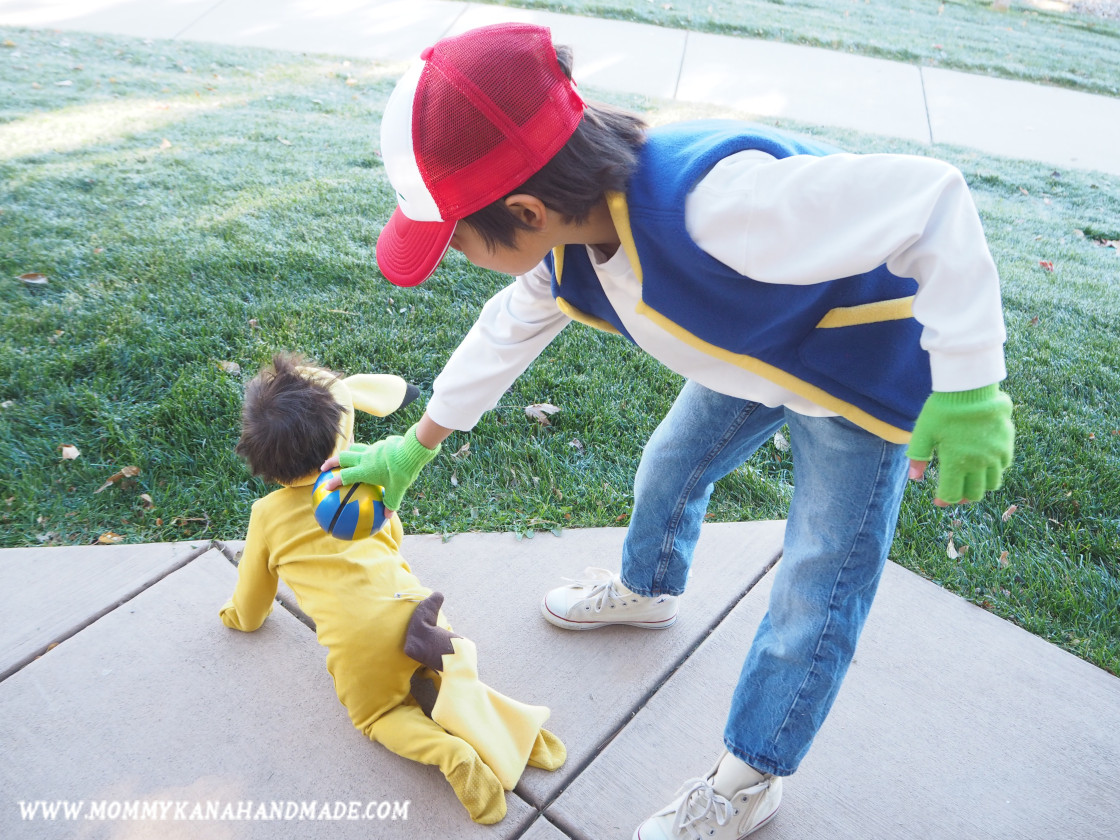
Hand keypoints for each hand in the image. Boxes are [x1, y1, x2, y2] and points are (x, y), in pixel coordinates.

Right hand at [319, 423, 439, 512]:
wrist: (410, 451)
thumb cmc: (402, 472)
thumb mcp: (397, 490)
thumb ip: (391, 503)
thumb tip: (388, 516)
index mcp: (365, 470)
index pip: (345, 476)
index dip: (334, 482)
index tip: (325, 487)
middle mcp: (364, 458)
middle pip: (342, 458)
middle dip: (331, 462)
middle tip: (323, 468)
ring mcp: (370, 450)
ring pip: (352, 449)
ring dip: (343, 454)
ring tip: (340, 458)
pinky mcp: (378, 445)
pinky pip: (364, 447)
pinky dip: (358, 450)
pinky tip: (363, 454)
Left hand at [907, 384, 1013, 505]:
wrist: (970, 389)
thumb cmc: (943, 410)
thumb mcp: (923, 432)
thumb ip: (918, 457)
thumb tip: (914, 478)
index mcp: (955, 463)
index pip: (952, 494)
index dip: (943, 500)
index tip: (938, 500)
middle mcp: (977, 464)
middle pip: (973, 494)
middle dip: (962, 496)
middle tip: (954, 490)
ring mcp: (995, 456)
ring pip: (991, 484)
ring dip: (980, 486)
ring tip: (970, 480)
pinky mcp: (1006, 445)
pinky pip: (1003, 467)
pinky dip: (994, 470)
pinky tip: (983, 463)